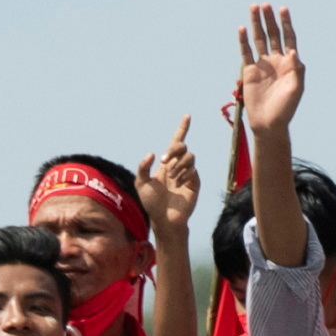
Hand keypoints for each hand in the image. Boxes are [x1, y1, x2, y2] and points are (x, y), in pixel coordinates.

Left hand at [136, 117, 198, 236]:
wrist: (163, 219)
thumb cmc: (151, 203)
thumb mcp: (141, 184)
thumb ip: (143, 167)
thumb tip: (153, 154)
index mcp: (166, 163)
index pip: (176, 142)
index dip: (182, 129)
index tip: (187, 116)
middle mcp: (178, 166)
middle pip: (182, 146)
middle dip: (174, 150)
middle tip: (164, 161)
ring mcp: (188, 174)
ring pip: (190, 157)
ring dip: (179, 165)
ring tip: (171, 178)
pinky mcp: (195, 183)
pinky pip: (193, 171)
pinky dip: (184, 176)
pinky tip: (178, 186)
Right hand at [233, 3, 304, 143]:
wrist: (269, 124)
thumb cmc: (286, 108)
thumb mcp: (296, 89)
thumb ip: (297, 70)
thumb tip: (293, 52)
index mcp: (290, 63)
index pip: (288, 37)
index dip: (286, 23)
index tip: (283, 9)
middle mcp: (276, 60)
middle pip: (273, 34)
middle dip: (269, 19)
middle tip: (265, 5)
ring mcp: (262, 65)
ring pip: (259, 39)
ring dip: (256, 24)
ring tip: (254, 8)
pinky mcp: (250, 72)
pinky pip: (246, 53)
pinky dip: (243, 41)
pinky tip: (242, 29)